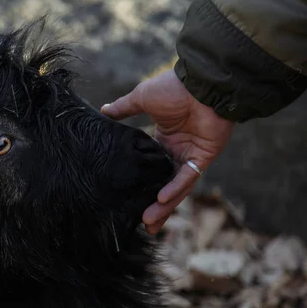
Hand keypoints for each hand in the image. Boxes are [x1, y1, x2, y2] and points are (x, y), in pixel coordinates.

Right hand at [101, 69, 234, 234]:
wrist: (200, 82)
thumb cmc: (172, 87)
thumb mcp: (141, 99)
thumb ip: (124, 109)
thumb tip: (103, 110)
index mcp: (162, 140)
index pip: (151, 170)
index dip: (143, 186)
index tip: (130, 200)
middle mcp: (176, 152)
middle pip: (163, 184)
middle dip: (155, 206)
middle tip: (143, 225)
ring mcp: (190, 156)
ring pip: (176, 187)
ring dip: (164, 205)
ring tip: (149, 221)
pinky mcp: (203, 157)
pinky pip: (187, 177)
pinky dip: (175, 188)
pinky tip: (162, 200)